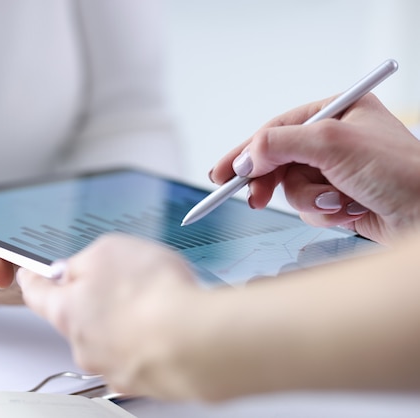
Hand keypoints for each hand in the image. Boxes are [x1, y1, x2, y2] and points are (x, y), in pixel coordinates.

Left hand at [17, 233, 203, 398]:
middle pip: (77, 315)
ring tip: (157, 300)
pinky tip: (170, 322)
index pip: (35, 293)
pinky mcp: (142, 380)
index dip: (34, 278)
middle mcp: (82, 345)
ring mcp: (112, 367)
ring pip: (111, 335)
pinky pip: (139, 352)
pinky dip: (150, 338)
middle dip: (95, 297)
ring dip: (126, 319)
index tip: (33, 272)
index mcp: (65, 310)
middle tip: (124, 278)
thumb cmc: (152, 295)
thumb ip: (83, 260)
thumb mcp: (109, 250)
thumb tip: (74, 268)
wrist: (197, 343)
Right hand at [210, 94, 419, 243]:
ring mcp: (337, 172)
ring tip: (336, 202)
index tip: (221, 174)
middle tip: (254, 200)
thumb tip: (245, 156)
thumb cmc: (399, 171)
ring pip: (292, 189)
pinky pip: (309, 208)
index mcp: (335, 113)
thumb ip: (280, 143)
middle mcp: (335, 140)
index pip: (276, 129)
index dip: (245, 152)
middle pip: (279, 161)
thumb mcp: (332, 143)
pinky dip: (324, 214)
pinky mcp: (340, 199)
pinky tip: (349, 212)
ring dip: (310, 200)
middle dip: (274, 182)